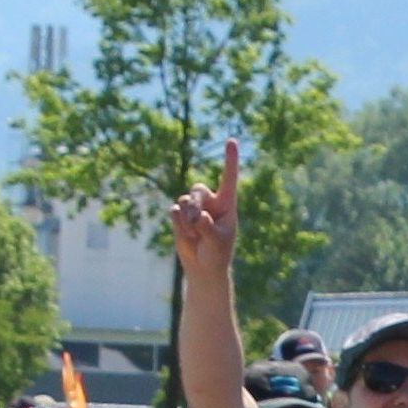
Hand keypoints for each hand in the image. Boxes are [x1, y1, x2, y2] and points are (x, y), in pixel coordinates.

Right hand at [170, 137, 240, 278]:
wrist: (203, 267)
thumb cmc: (217, 254)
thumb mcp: (217, 243)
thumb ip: (208, 228)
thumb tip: (199, 216)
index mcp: (227, 205)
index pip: (229, 179)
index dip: (230, 160)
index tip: (232, 140)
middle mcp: (211, 202)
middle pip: (197, 189)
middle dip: (194, 204)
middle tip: (196, 220)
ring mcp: (194, 208)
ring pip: (184, 200)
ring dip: (187, 218)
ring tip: (193, 233)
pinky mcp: (181, 215)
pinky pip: (175, 210)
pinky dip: (179, 224)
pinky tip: (187, 235)